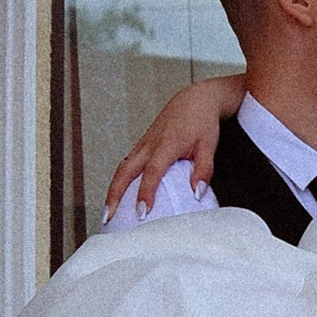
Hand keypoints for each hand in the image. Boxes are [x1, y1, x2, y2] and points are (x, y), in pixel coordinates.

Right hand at [103, 70, 245, 221]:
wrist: (194, 99)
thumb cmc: (202, 122)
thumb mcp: (209, 146)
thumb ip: (204, 170)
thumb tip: (197, 194)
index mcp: (166, 145)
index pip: (152, 172)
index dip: (145, 193)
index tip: (141, 212)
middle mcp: (149, 145)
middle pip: (125, 172)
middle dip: (114, 195)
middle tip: (109, 217)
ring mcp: (143, 144)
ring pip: (121, 169)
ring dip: (112, 190)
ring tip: (108, 213)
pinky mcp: (141, 145)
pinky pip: (126, 164)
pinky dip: (119, 181)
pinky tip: (118, 197)